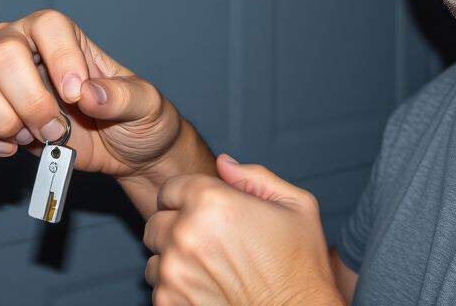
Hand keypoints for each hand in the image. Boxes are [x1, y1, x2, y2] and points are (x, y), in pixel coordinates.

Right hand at [0, 9, 199, 181]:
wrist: (117, 152)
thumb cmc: (132, 119)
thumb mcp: (146, 105)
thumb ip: (124, 96)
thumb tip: (88, 92)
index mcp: (56, 32)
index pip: (46, 25)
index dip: (60, 59)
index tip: (77, 95)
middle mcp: (13, 42)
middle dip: (29, 104)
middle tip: (56, 129)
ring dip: (2, 123)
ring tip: (30, 137)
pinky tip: (6, 148)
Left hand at [143, 154, 342, 305]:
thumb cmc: (300, 266)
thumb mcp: (295, 206)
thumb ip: (255, 177)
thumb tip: (223, 163)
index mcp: (211, 202)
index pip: (169, 190)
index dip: (186, 200)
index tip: (202, 214)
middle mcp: (186, 234)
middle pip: (156, 223)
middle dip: (176, 230)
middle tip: (208, 244)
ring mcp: (174, 272)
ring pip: (155, 259)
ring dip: (174, 262)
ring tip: (209, 270)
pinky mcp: (170, 303)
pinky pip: (158, 289)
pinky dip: (177, 290)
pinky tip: (208, 289)